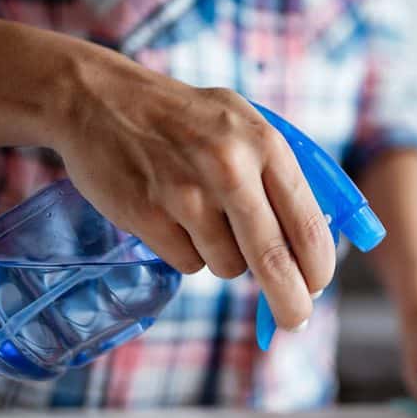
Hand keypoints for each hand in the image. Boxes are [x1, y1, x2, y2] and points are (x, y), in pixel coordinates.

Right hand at [53, 48, 335, 330]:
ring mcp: (184, 193)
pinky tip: (172, 216)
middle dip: (290, 300)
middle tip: (295, 320)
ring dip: (224, 256)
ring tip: (201, 214)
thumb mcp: (245, 124)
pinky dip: (186, 252)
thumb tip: (312, 244)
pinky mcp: (146, 215)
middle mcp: (229, 168)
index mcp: (265, 143)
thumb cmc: (184, 118)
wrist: (98, 97)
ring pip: (228, 266)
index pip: (307, 224)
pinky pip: (187, 264)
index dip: (318, 266)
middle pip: (272, 261)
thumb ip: (279, 176)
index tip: (317, 285)